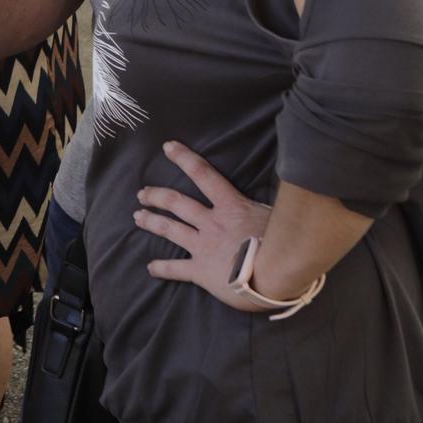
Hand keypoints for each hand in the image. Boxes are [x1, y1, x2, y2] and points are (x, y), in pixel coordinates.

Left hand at [134, 142, 276, 310]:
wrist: (277, 274)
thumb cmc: (284, 244)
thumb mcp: (276, 215)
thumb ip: (263, 205)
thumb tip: (276, 191)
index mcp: (230, 206)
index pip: (204, 175)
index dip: (184, 158)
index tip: (168, 147)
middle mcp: (211, 223)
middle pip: (176, 203)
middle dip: (156, 196)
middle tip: (142, 194)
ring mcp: (203, 246)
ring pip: (170, 229)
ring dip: (152, 222)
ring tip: (139, 217)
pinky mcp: (200, 271)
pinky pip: (176, 268)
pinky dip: (162, 268)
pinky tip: (151, 267)